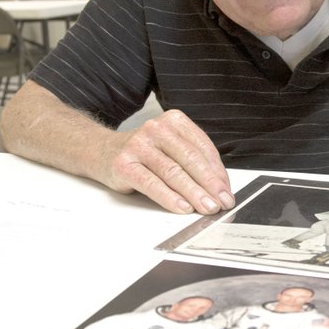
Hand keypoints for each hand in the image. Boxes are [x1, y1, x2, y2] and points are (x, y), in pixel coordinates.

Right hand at [107, 110, 234, 214]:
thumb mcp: (170, 147)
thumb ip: (192, 161)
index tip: (227, 191)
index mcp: (174, 121)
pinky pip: (151, 183)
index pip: (203, 148)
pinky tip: (183, 208)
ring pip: (173, 172)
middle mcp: (157, 129)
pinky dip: (169, 197)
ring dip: (194, 193)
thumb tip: (218, 188)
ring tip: (207, 208)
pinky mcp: (124, 164)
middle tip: (223, 202)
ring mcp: (138, 145)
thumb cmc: (143, 153)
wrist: (101, 151)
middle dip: (210, 184)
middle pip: (190, 159)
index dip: (218, 172)